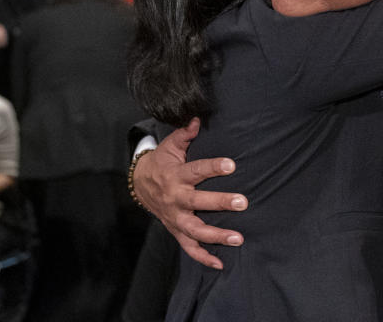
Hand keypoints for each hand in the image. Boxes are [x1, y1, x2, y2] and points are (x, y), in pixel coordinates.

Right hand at [132, 118, 247, 269]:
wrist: (139, 184)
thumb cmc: (162, 163)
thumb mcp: (170, 146)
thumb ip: (185, 134)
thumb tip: (197, 119)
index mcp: (176, 175)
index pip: (197, 170)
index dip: (214, 167)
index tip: (231, 165)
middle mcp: (176, 198)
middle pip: (199, 202)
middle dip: (220, 202)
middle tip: (243, 202)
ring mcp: (176, 217)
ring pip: (195, 229)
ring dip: (216, 235)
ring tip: (238, 238)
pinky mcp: (176, 230)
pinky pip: (189, 247)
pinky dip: (203, 257)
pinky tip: (220, 263)